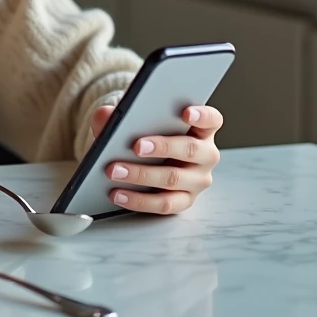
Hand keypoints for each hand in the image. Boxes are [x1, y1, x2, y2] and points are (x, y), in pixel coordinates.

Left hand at [89, 104, 222, 215]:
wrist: (143, 161)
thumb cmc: (146, 135)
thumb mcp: (134, 121)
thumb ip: (120, 114)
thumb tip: (105, 114)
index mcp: (201, 129)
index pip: (211, 119)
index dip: (201, 115)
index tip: (186, 113)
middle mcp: (205, 154)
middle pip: (190, 150)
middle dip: (163, 147)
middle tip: (136, 146)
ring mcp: (198, 180)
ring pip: (174, 179)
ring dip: (142, 175)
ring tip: (115, 170)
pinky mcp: (184, 201)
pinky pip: (164, 204)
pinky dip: (138, 200)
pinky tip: (118, 194)